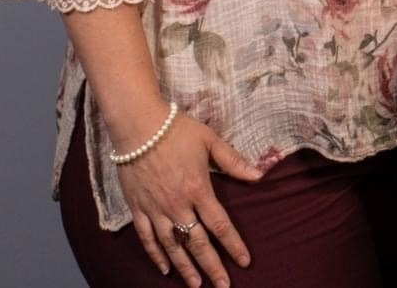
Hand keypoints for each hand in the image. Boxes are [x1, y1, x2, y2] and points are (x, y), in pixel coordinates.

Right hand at [113, 108, 263, 287]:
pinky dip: (156, 255)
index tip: (244, 262)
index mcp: (198, 189)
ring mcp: (155, 209)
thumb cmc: (176, 129)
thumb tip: (259, 176)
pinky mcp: (137, 208)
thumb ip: (234, 162)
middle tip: (222, 287)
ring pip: (172, 246)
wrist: (137, 125)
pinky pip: (146, 238)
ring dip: (185, 267)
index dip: (233, 245)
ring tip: (196, 285)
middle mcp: (177, 205)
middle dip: (212, 267)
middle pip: (197, 243)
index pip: (220, 225)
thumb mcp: (211, 141)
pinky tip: (164, 269)